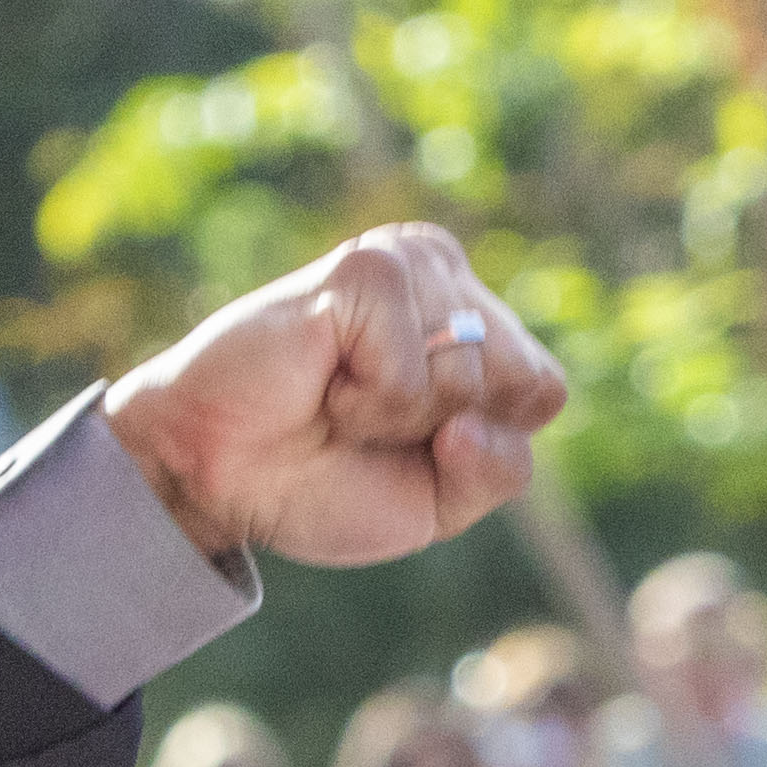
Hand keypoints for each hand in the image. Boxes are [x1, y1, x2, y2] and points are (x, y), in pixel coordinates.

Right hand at [100, 225, 567, 568]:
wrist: (222, 478)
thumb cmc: (324, 480)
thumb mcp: (440, 503)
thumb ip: (499, 471)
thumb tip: (474, 423)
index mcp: (477, 322)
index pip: (544, 388)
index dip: (486, 441)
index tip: (415, 441)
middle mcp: (448, 278)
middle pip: (521, 377)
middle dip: (448, 429)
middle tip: (369, 419)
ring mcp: (407, 263)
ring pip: (469, 373)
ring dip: (399, 417)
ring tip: (340, 397)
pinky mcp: (364, 266)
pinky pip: (411, 372)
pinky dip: (368, 402)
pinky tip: (321, 380)